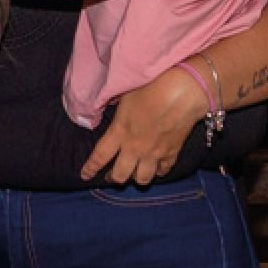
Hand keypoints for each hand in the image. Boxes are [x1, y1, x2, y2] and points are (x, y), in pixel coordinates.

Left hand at [79, 65, 205, 185]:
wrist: (183, 93)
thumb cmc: (151, 87)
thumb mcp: (124, 94)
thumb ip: (113, 105)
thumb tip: (105, 105)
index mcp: (119, 132)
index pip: (100, 156)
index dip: (91, 168)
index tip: (84, 176)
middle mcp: (135, 148)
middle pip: (120, 176)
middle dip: (113, 178)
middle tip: (111, 175)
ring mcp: (155, 154)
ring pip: (142, 180)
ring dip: (136, 177)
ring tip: (133, 172)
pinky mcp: (172, 154)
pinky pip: (162, 172)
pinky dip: (157, 171)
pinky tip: (155, 166)